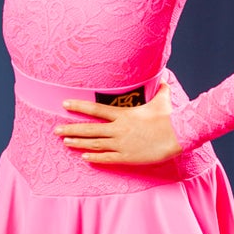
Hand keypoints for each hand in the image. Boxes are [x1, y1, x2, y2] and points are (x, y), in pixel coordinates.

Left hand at [56, 82, 182, 167]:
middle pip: (90, 129)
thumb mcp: (163, 99)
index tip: (64, 104)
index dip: (78, 106)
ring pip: (95, 144)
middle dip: (71, 129)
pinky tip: (84, 158)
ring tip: (65, 142)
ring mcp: (121, 144)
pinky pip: (107, 159)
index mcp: (123, 114)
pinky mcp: (127, 157)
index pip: (95, 109)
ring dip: (79, 143)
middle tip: (55, 130)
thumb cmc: (170, 117)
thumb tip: (166, 75)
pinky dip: (94, 158)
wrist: (178, 135)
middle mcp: (118, 129)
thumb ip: (161, 87)